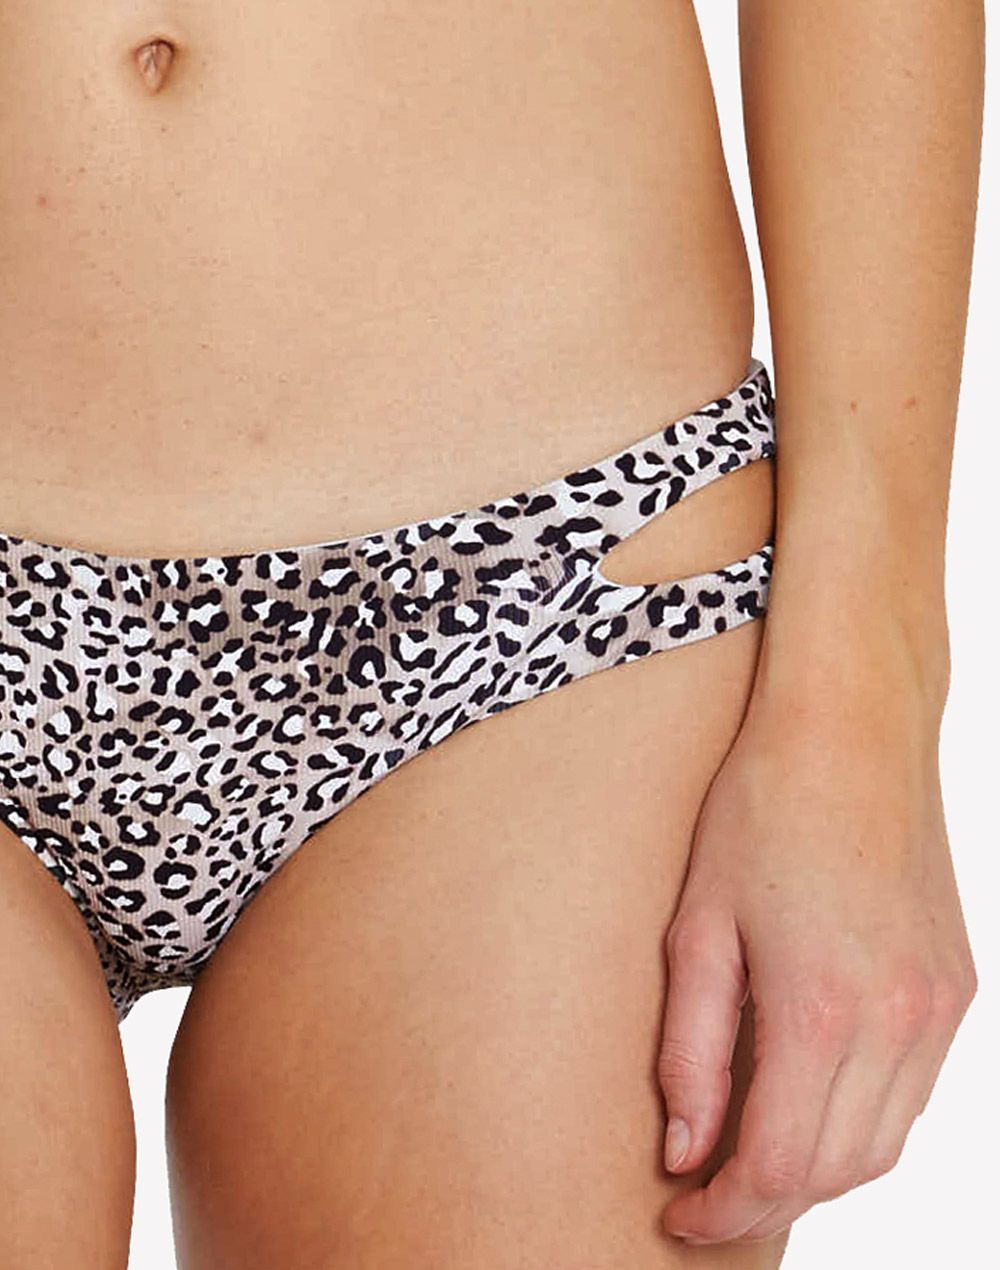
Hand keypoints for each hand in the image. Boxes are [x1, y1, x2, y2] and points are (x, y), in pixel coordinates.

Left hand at [657, 693, 976, 1245]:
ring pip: (882, 1145)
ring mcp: (940, 1006)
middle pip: (835, 1171)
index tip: (678, 1215)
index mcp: (822, 1007)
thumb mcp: (698, 926)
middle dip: (764, 1200)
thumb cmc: (760, 811)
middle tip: (704, 1193)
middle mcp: (898, 1020)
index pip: (777, 1166)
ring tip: (749, 1152)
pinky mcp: (958, 988)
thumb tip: (688, 1150)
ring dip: (815, 1170)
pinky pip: (913, 1093)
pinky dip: (860, 1121)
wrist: (854, 731)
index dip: (722, 1209)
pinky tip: (811, 1098)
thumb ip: (691, 1050)